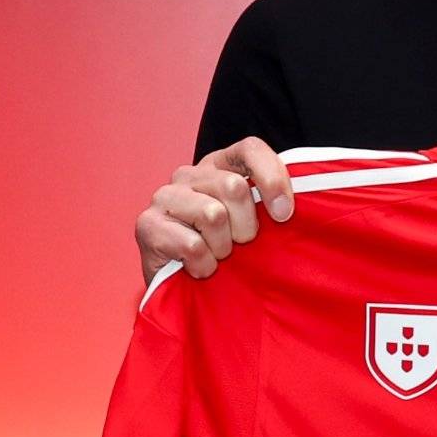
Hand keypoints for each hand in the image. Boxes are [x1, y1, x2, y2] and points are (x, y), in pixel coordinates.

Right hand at [136, 137, 292, 287]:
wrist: (178, 287)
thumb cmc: (222, 252)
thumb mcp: (250, 224)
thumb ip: (268, 205)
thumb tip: (289, 209)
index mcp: (218, 166)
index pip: (250, 149)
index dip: (272, 178)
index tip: (284, 214)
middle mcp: (188, 175)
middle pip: (234, 187)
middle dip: (246, 227)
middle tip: (238, 245)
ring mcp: (164, 197)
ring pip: (213, 215)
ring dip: (222, 249)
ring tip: (215, 257)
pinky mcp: (147, 225)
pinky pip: (192, 245)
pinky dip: (203, 265)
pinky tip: (197, 267)